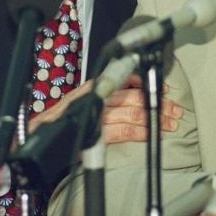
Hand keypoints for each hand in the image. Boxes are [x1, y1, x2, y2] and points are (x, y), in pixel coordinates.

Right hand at [26, 75, 183, 143]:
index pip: (125, 79)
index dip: (147, 84)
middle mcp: (97, 96)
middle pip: (134, 97)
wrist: (38, 136)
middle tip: (176, 110)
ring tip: (171, 123)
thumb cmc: (63, 120)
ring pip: (132, 112)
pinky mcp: (93, 131)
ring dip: (155, 119)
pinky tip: (152, 134)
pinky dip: (140, 132)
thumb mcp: (86, 101)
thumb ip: (106, 96)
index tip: (166, 88)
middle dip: (158, 103)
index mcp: (96, 86)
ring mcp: (95, 113)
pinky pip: (122, 130)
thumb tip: (133, 92)